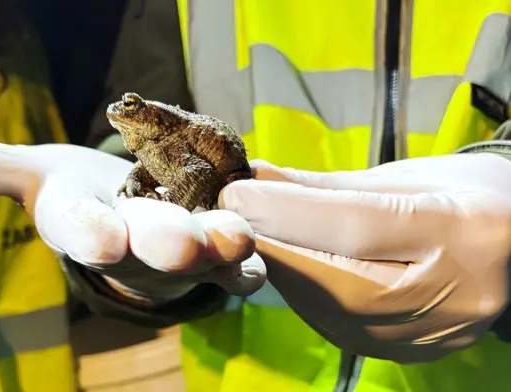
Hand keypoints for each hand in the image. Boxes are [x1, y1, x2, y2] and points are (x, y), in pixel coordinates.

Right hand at [0, 127, 265, 301]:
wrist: (136, 215)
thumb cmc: (87, 195)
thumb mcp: (33, 175)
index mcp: (87, 223)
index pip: (80, 230)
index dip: (88, 234)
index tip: (99, 239)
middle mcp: (136, 243)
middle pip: (148, 245)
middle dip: (162, 245)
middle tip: (179, 245)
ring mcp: (183, 250)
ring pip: (203, 254)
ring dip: (220, 249)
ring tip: (237, 238)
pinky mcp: (221, 250)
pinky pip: (241, 257)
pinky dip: (253, 255)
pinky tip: (266, 245)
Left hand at [219, 154, 510, 362]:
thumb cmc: (464, 194)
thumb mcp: (403, 177)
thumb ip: (326, 185)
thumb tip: (257, 179)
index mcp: (462, 231)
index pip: (356, 227)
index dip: (286, 212)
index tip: (235, 193)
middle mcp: (454, 294)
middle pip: (338, 281)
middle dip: (274, 247)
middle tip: (234, 220)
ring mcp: (434, 334)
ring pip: (333, 314)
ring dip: (283, 274)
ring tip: (256, 239)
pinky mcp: (413, 353)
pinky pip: (341, 330)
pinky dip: (305, 298)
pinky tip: (290, 271)